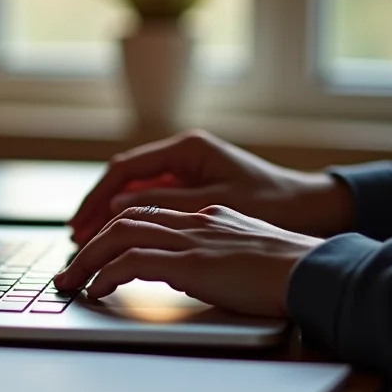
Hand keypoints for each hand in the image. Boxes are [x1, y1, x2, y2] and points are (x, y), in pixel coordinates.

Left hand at [56, 205, 322, 316]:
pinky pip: (133, 262)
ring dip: (87, 260)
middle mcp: (194, 220)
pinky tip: (97, 290)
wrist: (317, 272)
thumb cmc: (291, 270)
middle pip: (125, 219)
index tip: (96, 250)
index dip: (115, 230)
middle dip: (90, 244)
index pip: (147, 214)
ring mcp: (192, 239)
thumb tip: (187, 269)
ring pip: (120, 236)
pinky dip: (107, 274)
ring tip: (70, 282)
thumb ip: (214, 252)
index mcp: (206, 216)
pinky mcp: (192, 263)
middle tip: (68, 269)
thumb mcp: (246, 252)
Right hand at [69, 130, 352, 245]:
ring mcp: (189, 172)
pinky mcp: (195, 190)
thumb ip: (164, 205)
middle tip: (76, 237)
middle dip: (98, 209)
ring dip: (111, 216)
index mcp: (187, 150)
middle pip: (125, 181)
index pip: (126, 171)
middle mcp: (184, 156)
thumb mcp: (215, 205)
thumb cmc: (274, 204)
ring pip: (136, 193)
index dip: (97, 198)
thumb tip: (116, 209)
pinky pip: (153, 203)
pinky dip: (134, 220)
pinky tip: (119, 239)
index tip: (80, 222)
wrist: (315, 210)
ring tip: (88, 241)